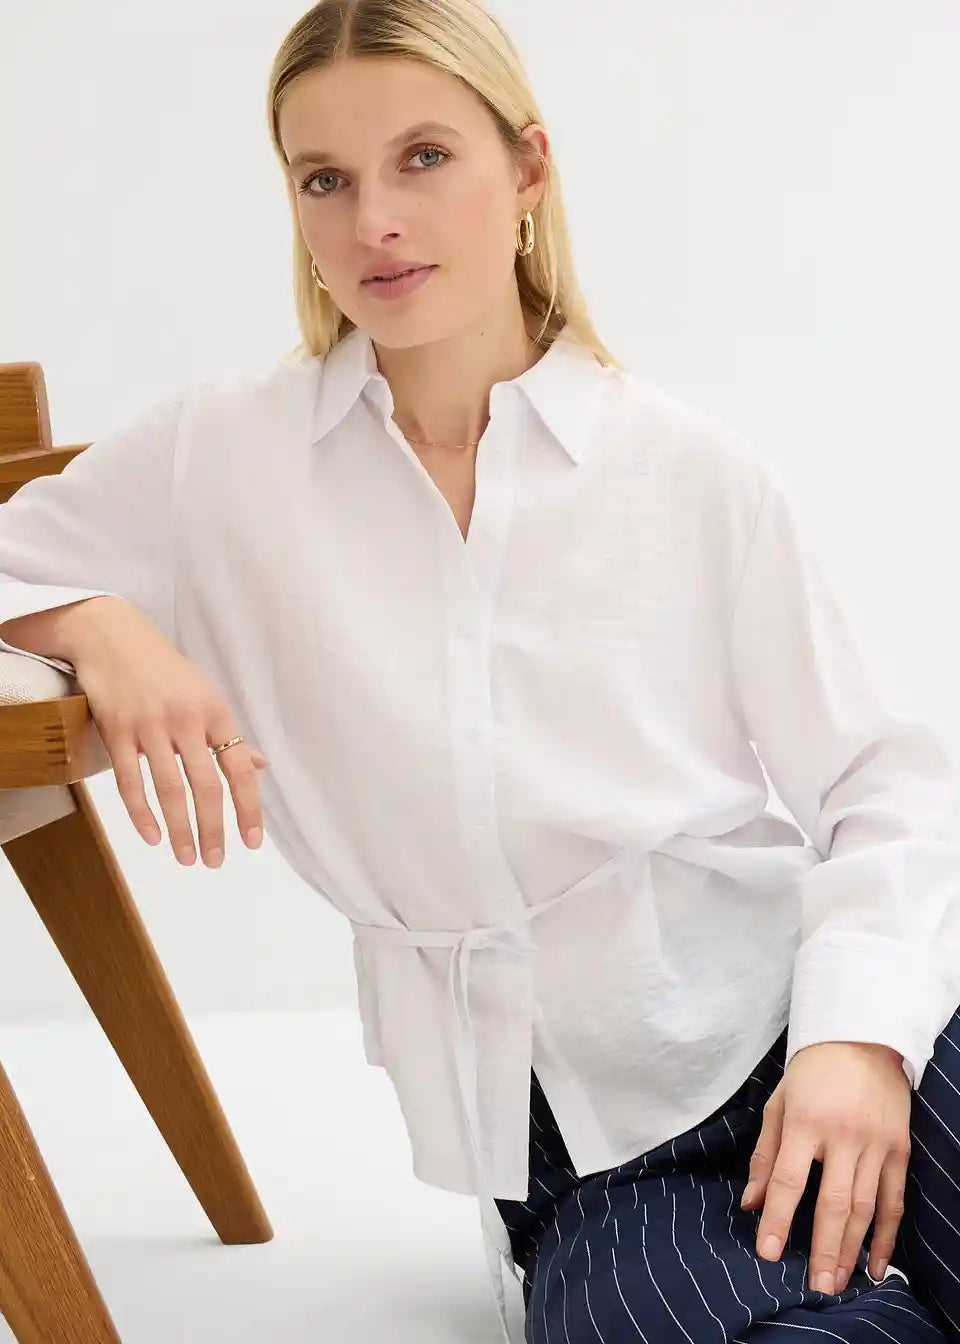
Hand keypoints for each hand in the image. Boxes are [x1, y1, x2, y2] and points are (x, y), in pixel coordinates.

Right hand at [67, 598, 268, 866]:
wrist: (112, 637)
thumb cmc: (164, 670)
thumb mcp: (205, 696)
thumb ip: (229, 735)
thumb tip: (259, 766)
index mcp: (215, 712)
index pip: (239, 768)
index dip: (248, 807)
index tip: (252, 842)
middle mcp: (186, 720)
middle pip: (206, 785)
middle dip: (213, 829)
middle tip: (215, 861)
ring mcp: (150, 725)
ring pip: (170, 789)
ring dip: (180, 830)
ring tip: (187, 858)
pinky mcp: (116, 731)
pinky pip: (131, 781)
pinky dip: (142, 814)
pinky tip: (153, 837)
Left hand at [740, 1041, 910, 1293]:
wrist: (861, 1039)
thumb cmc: (812, 1073)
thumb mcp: (779, 1105)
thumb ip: (765, 1156)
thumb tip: (751, 1204)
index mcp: (806, 1122)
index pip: (790, 1179)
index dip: (778, 1218)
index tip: (768, 1251)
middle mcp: (843, 1135)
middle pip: (834, 1202)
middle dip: (823, 1248)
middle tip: (815, 1285)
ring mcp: (876, 1144)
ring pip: (866, 1207)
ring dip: (852, 1249)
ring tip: (839, 1281)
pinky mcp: (899, 1149)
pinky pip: (894, 1200)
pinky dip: (886, 1235)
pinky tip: (876, 1264)